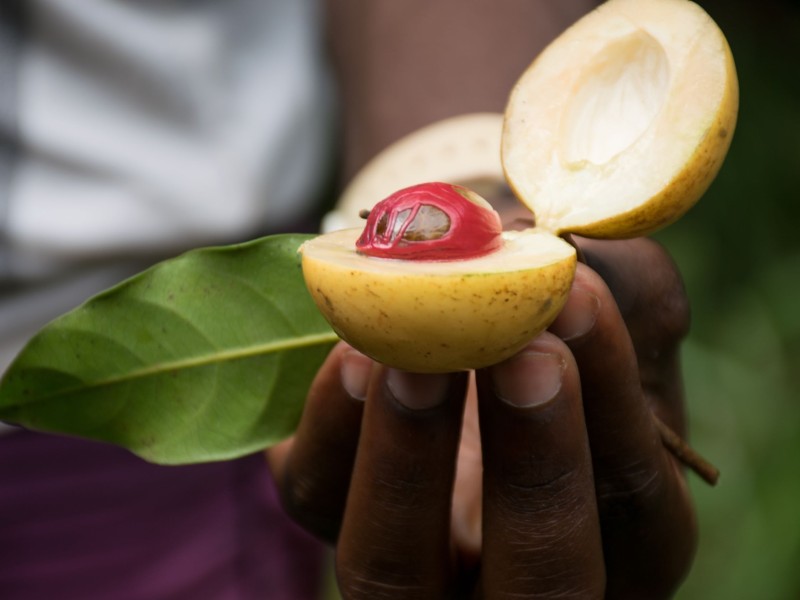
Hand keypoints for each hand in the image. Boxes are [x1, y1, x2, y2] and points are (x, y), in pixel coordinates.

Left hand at [268, 237, 695, 598]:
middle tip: (521, 355)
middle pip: (537, 586)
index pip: (636, 509)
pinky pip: (317, 493)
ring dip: (408, 459)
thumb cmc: (549, 318)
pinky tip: (356, 352)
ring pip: (395, 570)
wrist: (454, 309)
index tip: (581, 301)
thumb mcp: (610, 305)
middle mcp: (510, 573)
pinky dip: (334, 423)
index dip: (613, 412)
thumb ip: (631, 284)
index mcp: (613, 534)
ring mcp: (408, 558)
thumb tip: (603, 265)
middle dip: (535, 470)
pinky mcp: (325, 505)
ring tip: (416, 357)